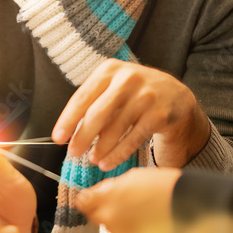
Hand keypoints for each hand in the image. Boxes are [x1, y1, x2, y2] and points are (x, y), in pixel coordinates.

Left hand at [52, 59, 206, 170]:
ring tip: (92, 159)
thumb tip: (69, 130)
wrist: (174, 95)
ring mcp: (145, 96)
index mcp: (109, 70)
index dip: (68, 119)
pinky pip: (133, 139)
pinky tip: (108, 162)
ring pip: (115, 128)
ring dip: (101, 148)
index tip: (58, 137)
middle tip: (73, 152)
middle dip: (82, 136)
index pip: (82, 96)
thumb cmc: (133, 92)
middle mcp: (128, 79)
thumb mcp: (113, 85)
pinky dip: (118, 154)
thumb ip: (92, 101)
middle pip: (98, 113)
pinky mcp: (158, 114)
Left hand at [75, 167, 180, 232]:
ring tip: (137, 211)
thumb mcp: (132, 177)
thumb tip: (99, 194)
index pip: (83, 202)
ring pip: (109, 226)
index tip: (88, 199)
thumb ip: (111, 187)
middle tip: (116, 204)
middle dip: (100, 210)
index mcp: (107, 196)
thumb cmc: (162, 185)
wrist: (185, 203)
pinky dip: (129, 230)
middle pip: (93, 216)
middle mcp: (110, 216)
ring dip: (116, 220)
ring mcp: (121, 232)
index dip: (86, 200)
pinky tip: (144, 221)